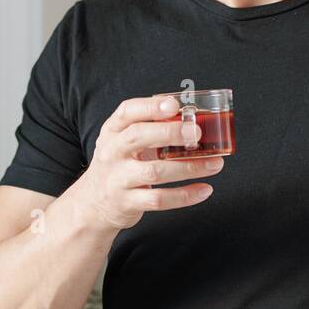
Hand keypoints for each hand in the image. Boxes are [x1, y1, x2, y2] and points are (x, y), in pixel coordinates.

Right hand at [68, 95, 223, 230]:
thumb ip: (150, 126)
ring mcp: (119, 179)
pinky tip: (205, 190)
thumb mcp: (123, 141)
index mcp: (113, 131)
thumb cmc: (119, 164)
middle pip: (138, 137)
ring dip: (189, 167)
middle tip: (197, 133)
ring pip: (155, 171)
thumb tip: (189, 112)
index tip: (174, 105)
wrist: (93, 203)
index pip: (128, 112)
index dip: (151, 106)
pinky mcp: (128, 203)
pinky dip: (185, 196)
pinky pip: (159, 199)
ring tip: (215, 164)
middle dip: (170, 132)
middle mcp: (113, 152)